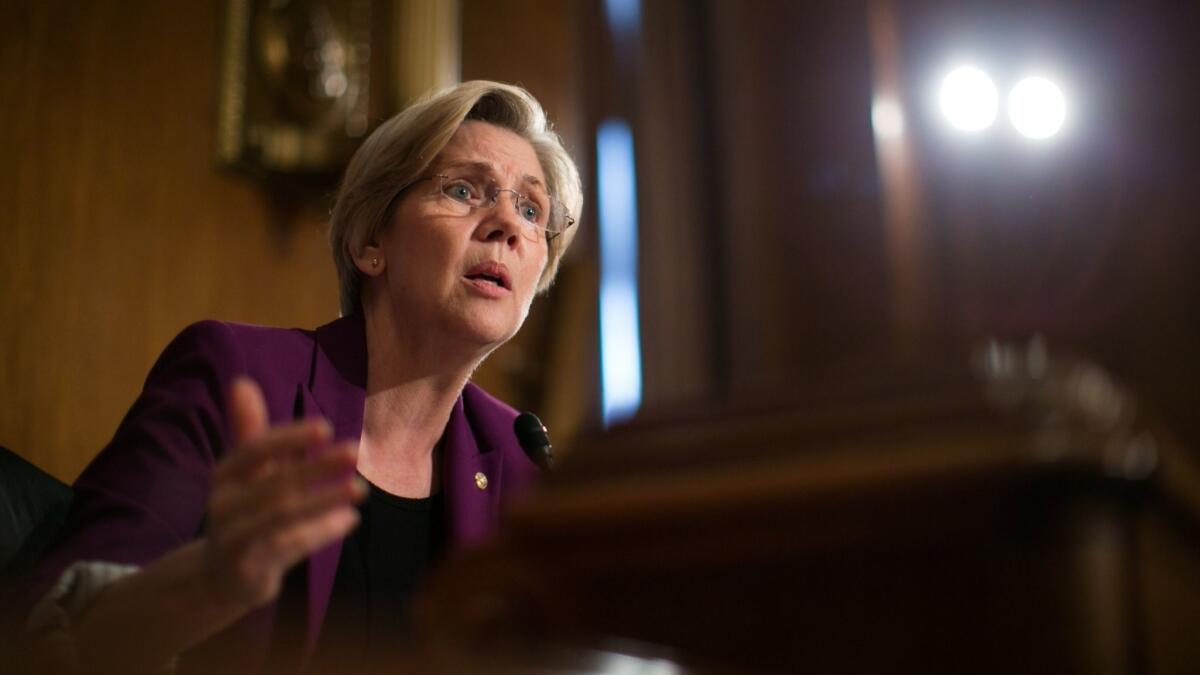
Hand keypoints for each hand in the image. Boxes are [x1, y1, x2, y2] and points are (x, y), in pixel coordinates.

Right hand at [203, 377, 364, 609]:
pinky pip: (289, 547)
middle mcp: (223, 504)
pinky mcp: (248, 568)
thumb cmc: (245, 511)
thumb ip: (250, 430)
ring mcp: (233, 538)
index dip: (288, 438)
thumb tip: (241, 380)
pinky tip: (350, 518)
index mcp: (225, 475)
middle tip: (354, 450)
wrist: (222, 577)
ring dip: (324, 499)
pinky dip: (321, 531)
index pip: (253, 450)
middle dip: (314, 466)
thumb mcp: (246, 472)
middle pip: (272, 482)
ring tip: (361, 488)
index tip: (325, 427)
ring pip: (282, 516)